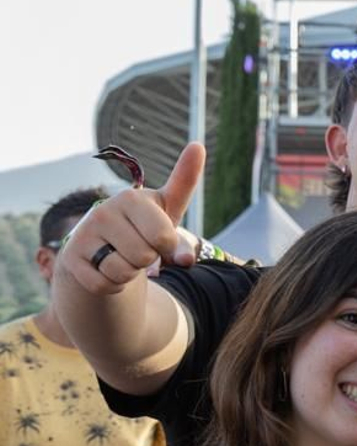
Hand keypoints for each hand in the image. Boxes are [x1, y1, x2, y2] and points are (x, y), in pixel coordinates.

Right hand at [61, 142, 204, 295]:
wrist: (105, 248)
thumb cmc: (145, 226)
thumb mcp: (168, 210)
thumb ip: (184, 186)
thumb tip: (196, 160)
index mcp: (131, 198)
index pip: (163, 238)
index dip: (169, 247)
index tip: (162, 239)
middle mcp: (103, 212)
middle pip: (144, 257)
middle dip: (149, 261)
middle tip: (140, 248)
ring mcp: (83, 235)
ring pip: (123, 272)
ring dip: (130, 273)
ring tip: (124, 258)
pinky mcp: (70, 259)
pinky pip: (104, 284)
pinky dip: (113, 285)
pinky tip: (108, 269)